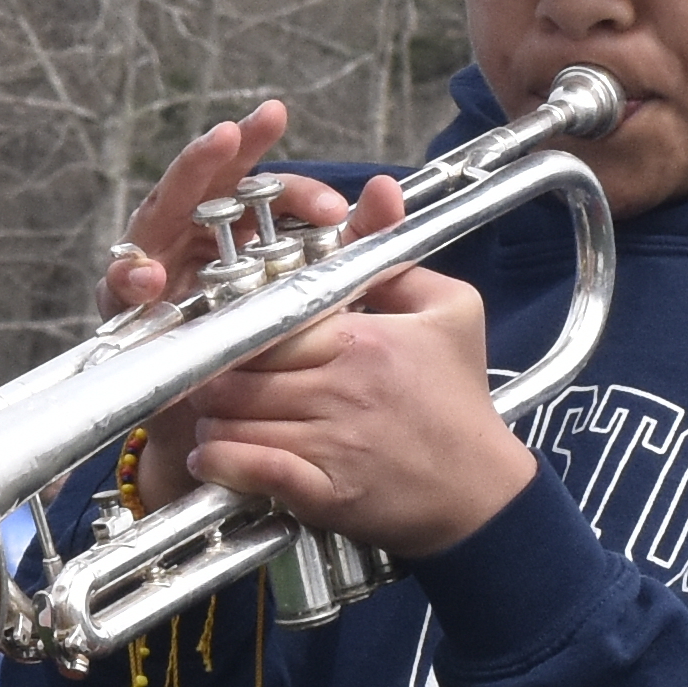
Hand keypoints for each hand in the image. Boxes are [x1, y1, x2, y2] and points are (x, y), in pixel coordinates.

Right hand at [100, 101, 403, 316]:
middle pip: (211, 179)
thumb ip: (356, 243)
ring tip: (211, 148)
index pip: (269, 193)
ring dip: (185, 177)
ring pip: (163, 207)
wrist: (224, 417)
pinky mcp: (124, 303)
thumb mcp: (317, 294)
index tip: (335, 211)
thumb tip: (389, 189)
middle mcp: (197, 232)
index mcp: (242, 228)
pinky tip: (149, 278)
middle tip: (244, 126)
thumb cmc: (264, 344)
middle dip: (228, 147)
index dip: (300, 194)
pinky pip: (120, 283)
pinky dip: (130, 276)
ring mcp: (157, 260)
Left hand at [162, 261, 534, 560]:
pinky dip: (220, 463)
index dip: (236, 325)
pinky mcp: (324, 492)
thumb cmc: (461, 398)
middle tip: (205, 372)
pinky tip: (210, 457)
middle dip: (211, 371)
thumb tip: (378, 194)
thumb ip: (398, 259)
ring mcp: (330, 443)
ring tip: (209, 414)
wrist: (482, 491)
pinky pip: (251, 470)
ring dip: (211, 418)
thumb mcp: (452, 311)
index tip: (224, 329)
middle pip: (238, 370)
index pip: (268, 321)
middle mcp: (341, 387)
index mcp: (362, 337)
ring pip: (235, 419)